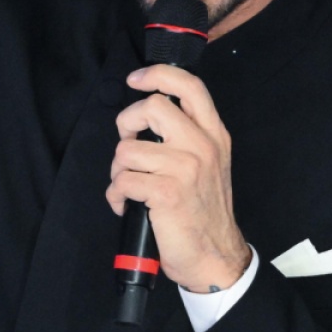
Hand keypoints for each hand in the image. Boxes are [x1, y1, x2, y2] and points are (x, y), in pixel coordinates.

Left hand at [106, 64, 251, 292]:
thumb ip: (186, 136)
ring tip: (128, 186)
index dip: (158, 74)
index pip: (190, 86)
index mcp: (214, 135)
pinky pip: (122, 181)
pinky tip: (126, 205)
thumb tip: (146, 116)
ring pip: (128, 150)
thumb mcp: (208, 164)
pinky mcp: (167, 192)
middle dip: (127, 124)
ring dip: (117, 170)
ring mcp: (186, 168)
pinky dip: (115, 195)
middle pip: (153, 107)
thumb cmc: (203, 212)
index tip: (136, 80)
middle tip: (128, 145)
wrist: (215, 257)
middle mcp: (203, 146)